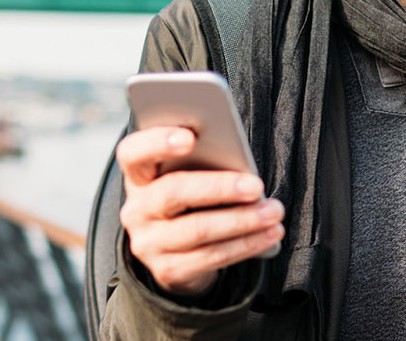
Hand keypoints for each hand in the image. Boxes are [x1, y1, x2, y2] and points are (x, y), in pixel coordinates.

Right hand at [116, 126, 284, 295]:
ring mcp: (148, 243)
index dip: (157, 141)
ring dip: (243, 220)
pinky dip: (247, 244)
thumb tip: (240, 164)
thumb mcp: (189, 179)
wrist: (178, 256)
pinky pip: (212, 256)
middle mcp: (137, 210)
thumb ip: (203, 165)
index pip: (132, 153)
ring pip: (197, 229)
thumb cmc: (192, 202)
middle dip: (219, 187)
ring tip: (273, 211)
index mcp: (139, 177)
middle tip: (256, 185)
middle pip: (172, 192)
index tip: (190, 137)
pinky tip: (269, 235)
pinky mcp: (168, 270)